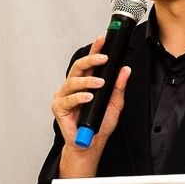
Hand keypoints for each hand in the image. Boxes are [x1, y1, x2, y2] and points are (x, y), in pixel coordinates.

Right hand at [51, 35, 130, 168]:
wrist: (90, 144)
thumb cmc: (99, 124)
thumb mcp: (114, 104)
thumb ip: (118, 87)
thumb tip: (125, 70)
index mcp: (85, 82)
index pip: (90, 62)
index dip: (95, 49)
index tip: (103, 39)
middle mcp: (73, 86)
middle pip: (78, 67)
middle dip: (91, 59)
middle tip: (103, 58)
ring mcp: (64, 96)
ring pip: (72, 81)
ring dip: (87, 80)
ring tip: (100, 83)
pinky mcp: (59, 108)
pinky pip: (68, 100)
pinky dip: (79, 97)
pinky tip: (88, 97)